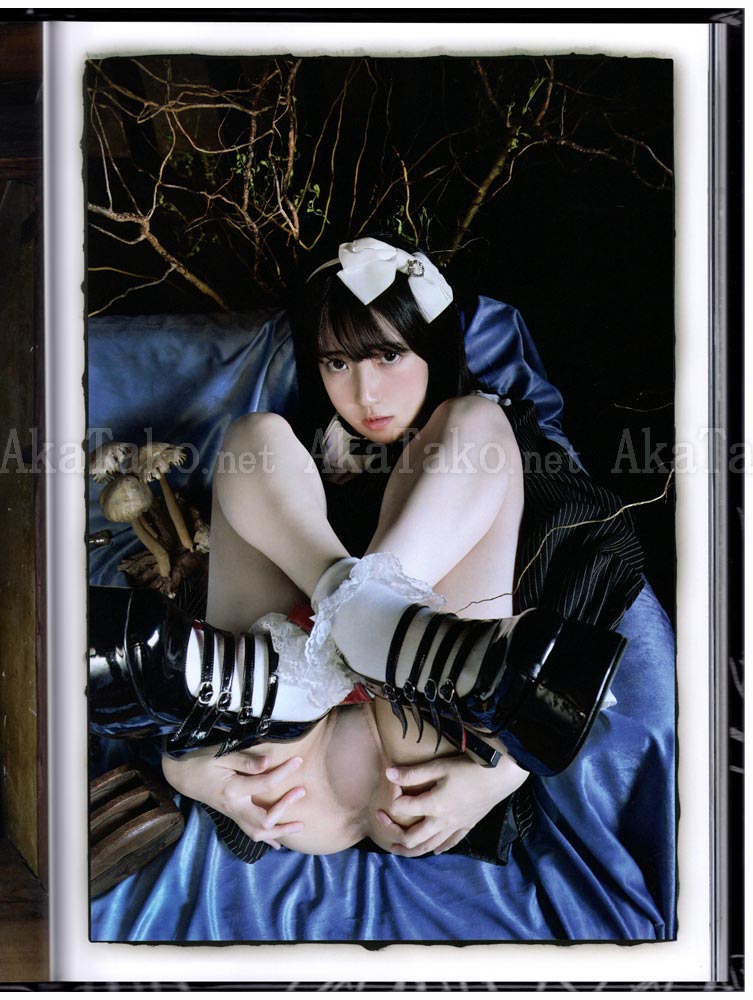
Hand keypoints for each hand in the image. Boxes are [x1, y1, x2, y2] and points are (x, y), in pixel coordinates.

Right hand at [162, 749, 305, 848]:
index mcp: (233, 790)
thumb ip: (246, 761)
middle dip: (285, 809)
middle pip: (265, 819)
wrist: (183, 776)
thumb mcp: (221, 756)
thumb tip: (269, 762)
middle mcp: (234, 807)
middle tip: (302, 792)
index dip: (284, 772)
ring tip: (300, 826)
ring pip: (258, 833)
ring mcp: (232, 815)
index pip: (266, 783)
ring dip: (280, 832)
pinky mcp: (232, 816)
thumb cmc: (202, 761)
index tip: (299, 761)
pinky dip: (266, 838)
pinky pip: (250, 833)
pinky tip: (278, 843)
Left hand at [376, 754, 527, 857]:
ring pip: (429, 847)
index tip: (391, 787)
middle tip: (382, 826)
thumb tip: (388, 774)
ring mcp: (456, 827)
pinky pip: (450, 843)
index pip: (403, 808)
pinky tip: (434, 850)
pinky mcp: (467, 826)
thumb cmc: (469, 768)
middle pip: (413, 839)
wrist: (500, 776)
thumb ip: (413, 773)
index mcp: (433, 806)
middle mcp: (442, 822)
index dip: (393, 798)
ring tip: (398, 849)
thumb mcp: (439, 767)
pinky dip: (439, 848)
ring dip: (412, 850)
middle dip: (394, 835)